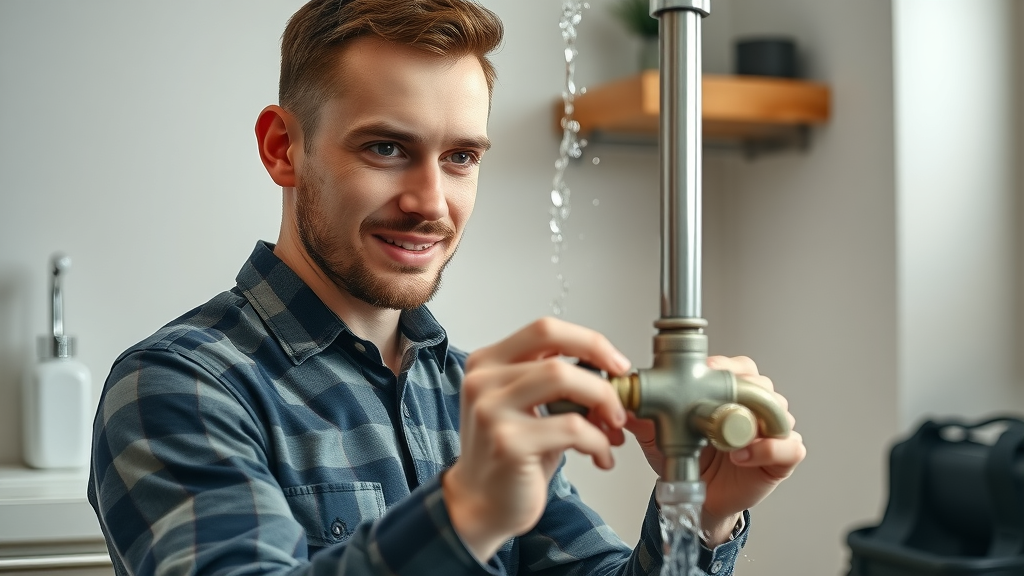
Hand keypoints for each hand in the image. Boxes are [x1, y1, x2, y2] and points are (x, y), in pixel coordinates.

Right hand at [442, 318, 631, 560]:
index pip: (545, 329)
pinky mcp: (507, 442)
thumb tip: (611, 372)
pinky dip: (597, 441)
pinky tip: (600, 456)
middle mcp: (483, 380)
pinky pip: (571, 428)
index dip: (589, 342)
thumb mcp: (527, 406)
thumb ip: (556, 381)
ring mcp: (491, 410)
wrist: (480, 504)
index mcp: (488, 362)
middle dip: (602, 383)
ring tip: (612, 432)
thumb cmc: (510, 455)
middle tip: (620, 407)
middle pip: (559, 359)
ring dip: (602, 407)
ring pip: (564, 382)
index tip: (617, 364)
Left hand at [624, 356, 805, 545]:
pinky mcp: (782, 457)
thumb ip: (643, 417)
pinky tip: (741, 454)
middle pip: (761, 382)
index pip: (736, 366)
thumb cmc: (688, 458)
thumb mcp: (658, 435)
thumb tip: (624, 402)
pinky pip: (790, 446)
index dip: (723, 365)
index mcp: (729, 392)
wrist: (699, 497)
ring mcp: (771, 430)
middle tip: (719, 398)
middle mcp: (753, 406)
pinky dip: (769, 447)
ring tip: (729, 432)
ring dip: (755, 417)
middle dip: (741, 386)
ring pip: (778, 409)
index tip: (706, 369)